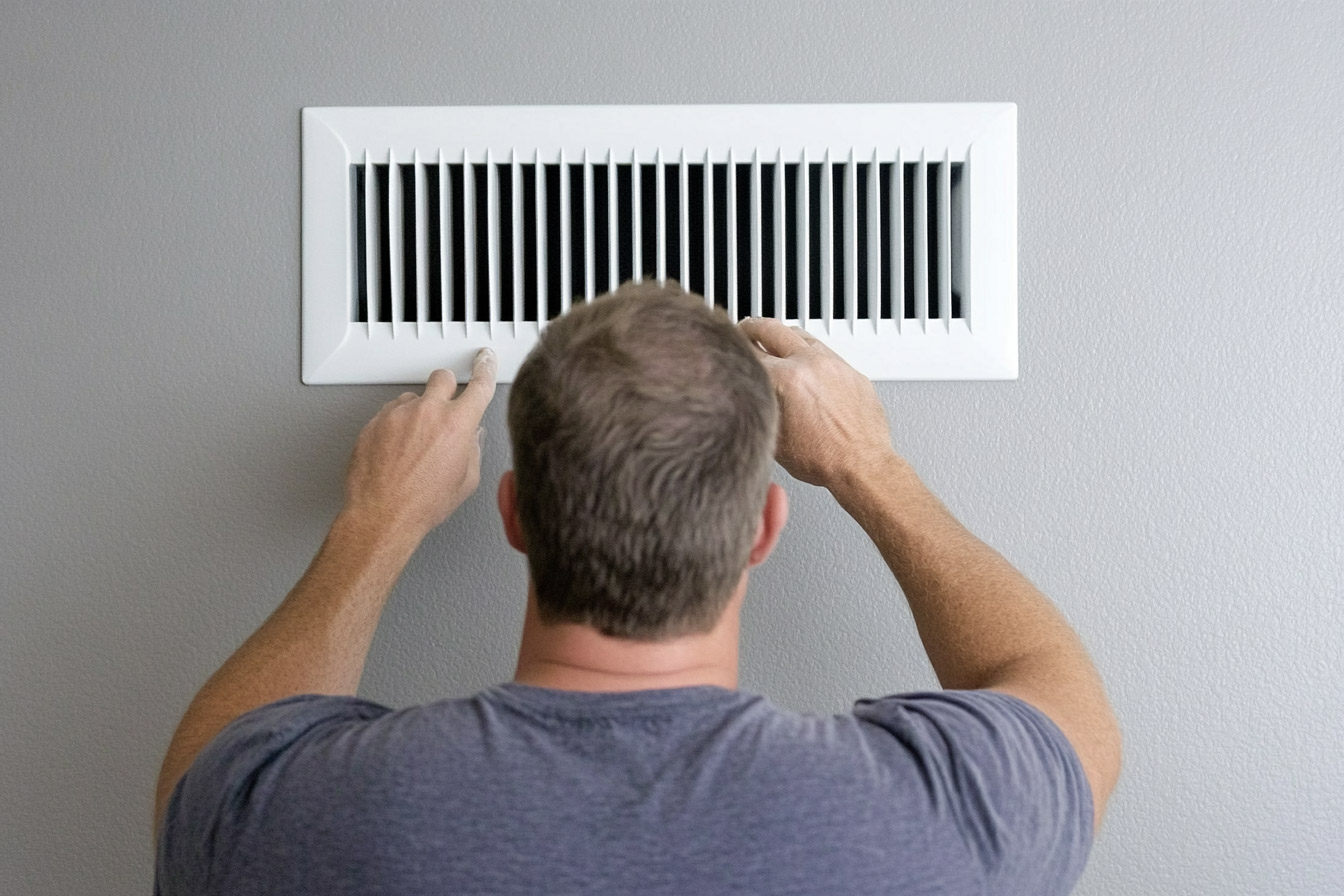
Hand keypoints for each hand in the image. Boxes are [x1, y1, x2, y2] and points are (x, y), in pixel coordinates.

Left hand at [342, 349, 497, 539]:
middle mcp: (427, 412)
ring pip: (412, 398)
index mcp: (457, 424)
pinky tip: (396, 450)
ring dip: (417, 412)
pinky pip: (389, 413)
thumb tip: (471, 438)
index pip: (479, 385)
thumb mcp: (466, 481)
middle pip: (442, 378)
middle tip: (445, 405)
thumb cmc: (423, 504)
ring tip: (414, 445)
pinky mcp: (374, 422)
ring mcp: (398, 414)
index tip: (485, 360)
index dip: (485, 369)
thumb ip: (473, 450)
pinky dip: (395, 426)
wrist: (382, 515)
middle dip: (447, 387)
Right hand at [738, 319, 896, 489]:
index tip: (728, 350)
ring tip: (772, 342)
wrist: (862, 464)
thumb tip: (745, 397)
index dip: (732, 351)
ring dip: (781, 336)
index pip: (748, 352)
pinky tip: (802, 362)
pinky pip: (824, 350)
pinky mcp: (850, 370)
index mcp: (785, 380)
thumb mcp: (773, 438)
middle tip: (744, 330)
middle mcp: (809, 364)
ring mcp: (832, 364)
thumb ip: (757, 409)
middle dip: (751, 328)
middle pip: (771, 328)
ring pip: (799, 334)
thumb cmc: (822, 459)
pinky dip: (807, 351)